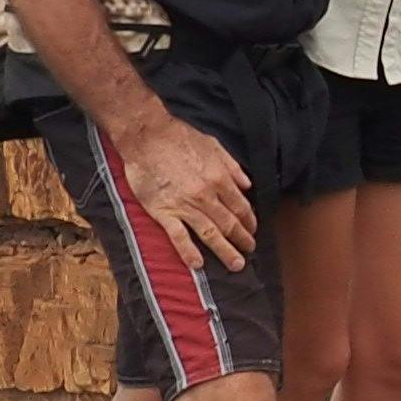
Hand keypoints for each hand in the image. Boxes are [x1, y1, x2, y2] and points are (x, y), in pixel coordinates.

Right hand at [112, 111, 258, 267]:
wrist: (147, 136)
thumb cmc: (179, 137)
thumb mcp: (214, 145)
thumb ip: (233, 167)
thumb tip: (248, 185)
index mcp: (220, 179)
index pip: (241, 207)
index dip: (249, 221)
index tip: (253, 230)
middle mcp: (206, 196)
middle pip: (229, 224)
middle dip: (242, 240)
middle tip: (249, 251)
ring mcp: (185, 206)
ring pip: (210, 234)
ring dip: (225, 251)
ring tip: (236, 264)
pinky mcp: (163, 212)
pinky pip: (179, 237)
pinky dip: (189, 252)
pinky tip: (198, 264)